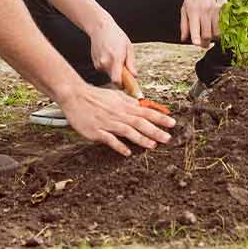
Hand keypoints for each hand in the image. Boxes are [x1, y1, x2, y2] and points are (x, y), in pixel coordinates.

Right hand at [58, 83, 174, 155]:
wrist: (75, 96)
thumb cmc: (96, 96)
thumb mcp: (115, 95)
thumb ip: (129, 102)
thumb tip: (143, 106)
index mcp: (124, 105)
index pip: (146, 111)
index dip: (160, 117)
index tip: (172, 123)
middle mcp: (118, 114)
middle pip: (140, 122)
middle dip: (155, 130)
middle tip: (168, 138)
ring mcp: (108, 123)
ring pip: (128, 131)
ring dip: (141, 138)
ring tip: (153, 145)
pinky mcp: (97, 131)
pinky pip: (110, 139)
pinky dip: (119, 146)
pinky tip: (127, 152)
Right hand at [89, 17, 134, 85]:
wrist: (100, 28)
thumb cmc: (115, 35)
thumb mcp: (128, 47)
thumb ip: (131, 63)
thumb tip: (134, 75)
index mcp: (115, 59)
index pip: (117, 81)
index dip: (123, 85)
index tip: (128, 85)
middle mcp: (105, 63)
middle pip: (114, 79)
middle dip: (120, 76)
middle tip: (124, 67)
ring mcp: (98, 64)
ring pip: (109, 74)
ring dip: (114, 70)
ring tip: (115, 57)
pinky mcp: (95, 63)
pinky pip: (104, 70)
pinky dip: (108, 66)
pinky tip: (109, 56)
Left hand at [180, 0, 224, 47]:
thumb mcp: (185, 7)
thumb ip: (184, 24)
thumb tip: (184, 39)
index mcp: (193, 10)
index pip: (195, 29)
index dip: (197, 40)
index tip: (197, 44)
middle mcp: (205, 10)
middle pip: (207, 34)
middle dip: (205, 43)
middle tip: (204, 44)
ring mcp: (216, 9)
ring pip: (217, 32)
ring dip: (214, 37)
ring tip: (210, 35)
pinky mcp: (224, 8)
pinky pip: (224, 25)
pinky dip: (221, 30)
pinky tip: (217, 28)